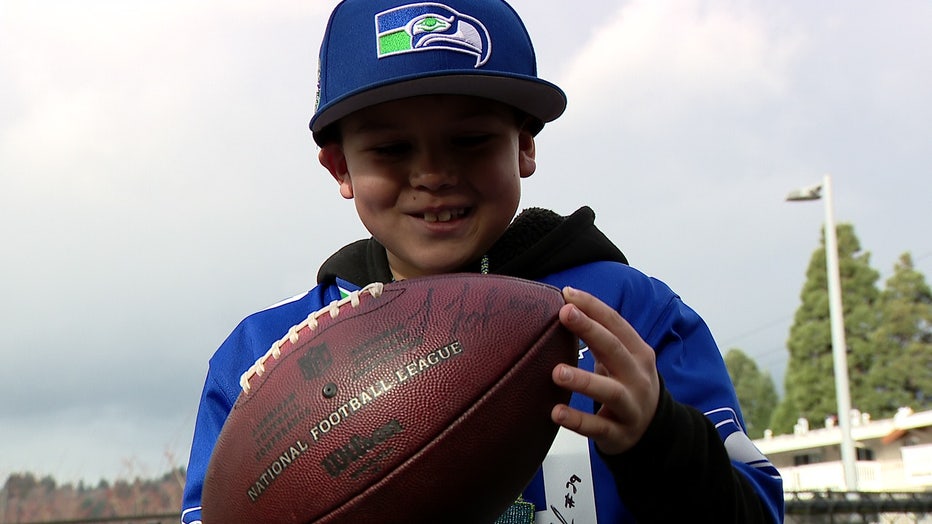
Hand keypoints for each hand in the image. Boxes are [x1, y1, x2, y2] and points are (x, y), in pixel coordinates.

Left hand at [551, 286, 660, 454]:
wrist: (654, 431)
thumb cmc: (628, 385)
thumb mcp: (622, 360)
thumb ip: (600, 338)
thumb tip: (566, 306)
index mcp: (638, 353)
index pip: (617, 324)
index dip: (593, 307)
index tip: (568, 294)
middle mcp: (638, 377)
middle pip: (615, 349)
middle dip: (590, 330)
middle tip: (565, 314)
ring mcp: (631, 406)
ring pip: (610, 391)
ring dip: (584, 380)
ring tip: (557, 372)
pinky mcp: (620, 434)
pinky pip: (598, 427)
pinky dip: (578, 421)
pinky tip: (556, 413)